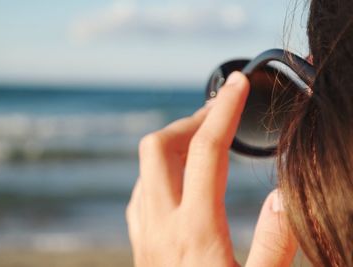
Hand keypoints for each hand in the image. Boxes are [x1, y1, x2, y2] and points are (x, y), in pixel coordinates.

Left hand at [126, 72, 296, 266]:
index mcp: (194, 230)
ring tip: (203, 141)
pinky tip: (180, 178)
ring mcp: (143, 232)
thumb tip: (282, 195)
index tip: (238, 84)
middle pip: (158, 146)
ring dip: (172, 144)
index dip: (225, 111)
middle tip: (219, 116)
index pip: (207, 151)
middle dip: (189, 121)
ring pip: (145, 166)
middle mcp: (160, 223)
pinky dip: (159, 170)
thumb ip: (275, 243)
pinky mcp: (138, 241)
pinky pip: (141, 190)